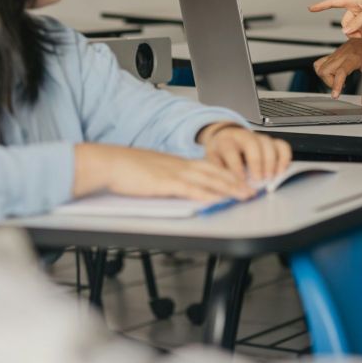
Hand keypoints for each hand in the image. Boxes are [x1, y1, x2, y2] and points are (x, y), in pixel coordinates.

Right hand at [74, 143, 252, 201]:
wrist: (108, 162)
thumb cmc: (124, 169)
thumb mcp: (151, 172)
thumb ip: (166, 178)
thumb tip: (176, 187)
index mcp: (177, 163)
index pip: (209, 167)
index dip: (228, 175)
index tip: (242, 181)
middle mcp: (179, 165)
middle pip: (215, 172)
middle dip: (236, 182)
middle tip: (252, 191)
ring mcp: (173, 173)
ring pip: (209, 180)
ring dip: (229, 188)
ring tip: (244, 196)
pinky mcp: (164, 183)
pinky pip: (191, 189)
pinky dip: (206, 194)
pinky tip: (217, 200)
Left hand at [199, 123, 292, 182]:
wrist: (226, 137)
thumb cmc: (220, 153)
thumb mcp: (212, 161)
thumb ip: (219, 174)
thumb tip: (226, 192)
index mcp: (225, 141)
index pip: (230, 151)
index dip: (236, 167)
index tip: (241, 181)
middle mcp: (243, 136)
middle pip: (252, 144)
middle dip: (256, 163)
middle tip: (258, 180)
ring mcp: (258, 137)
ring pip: (268, 144)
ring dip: (271, 162)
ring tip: (269, 178)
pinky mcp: (271, 141)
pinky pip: (282, 146)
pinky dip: (284, 159)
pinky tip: (280, 171)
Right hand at [313, 33, 361, 103]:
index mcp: (353, 58)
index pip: (341, 72)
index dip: (336, 84)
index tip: (335, 95)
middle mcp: (341, 56)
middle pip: (325, 71)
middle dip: (331, 83)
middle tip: (342, 84)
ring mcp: (334, 55)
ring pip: (319, 68)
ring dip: (326, 78)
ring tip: (338, 80)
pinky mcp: (331, 55)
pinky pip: (318, 64)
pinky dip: (322, 72)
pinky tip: (332, 75)